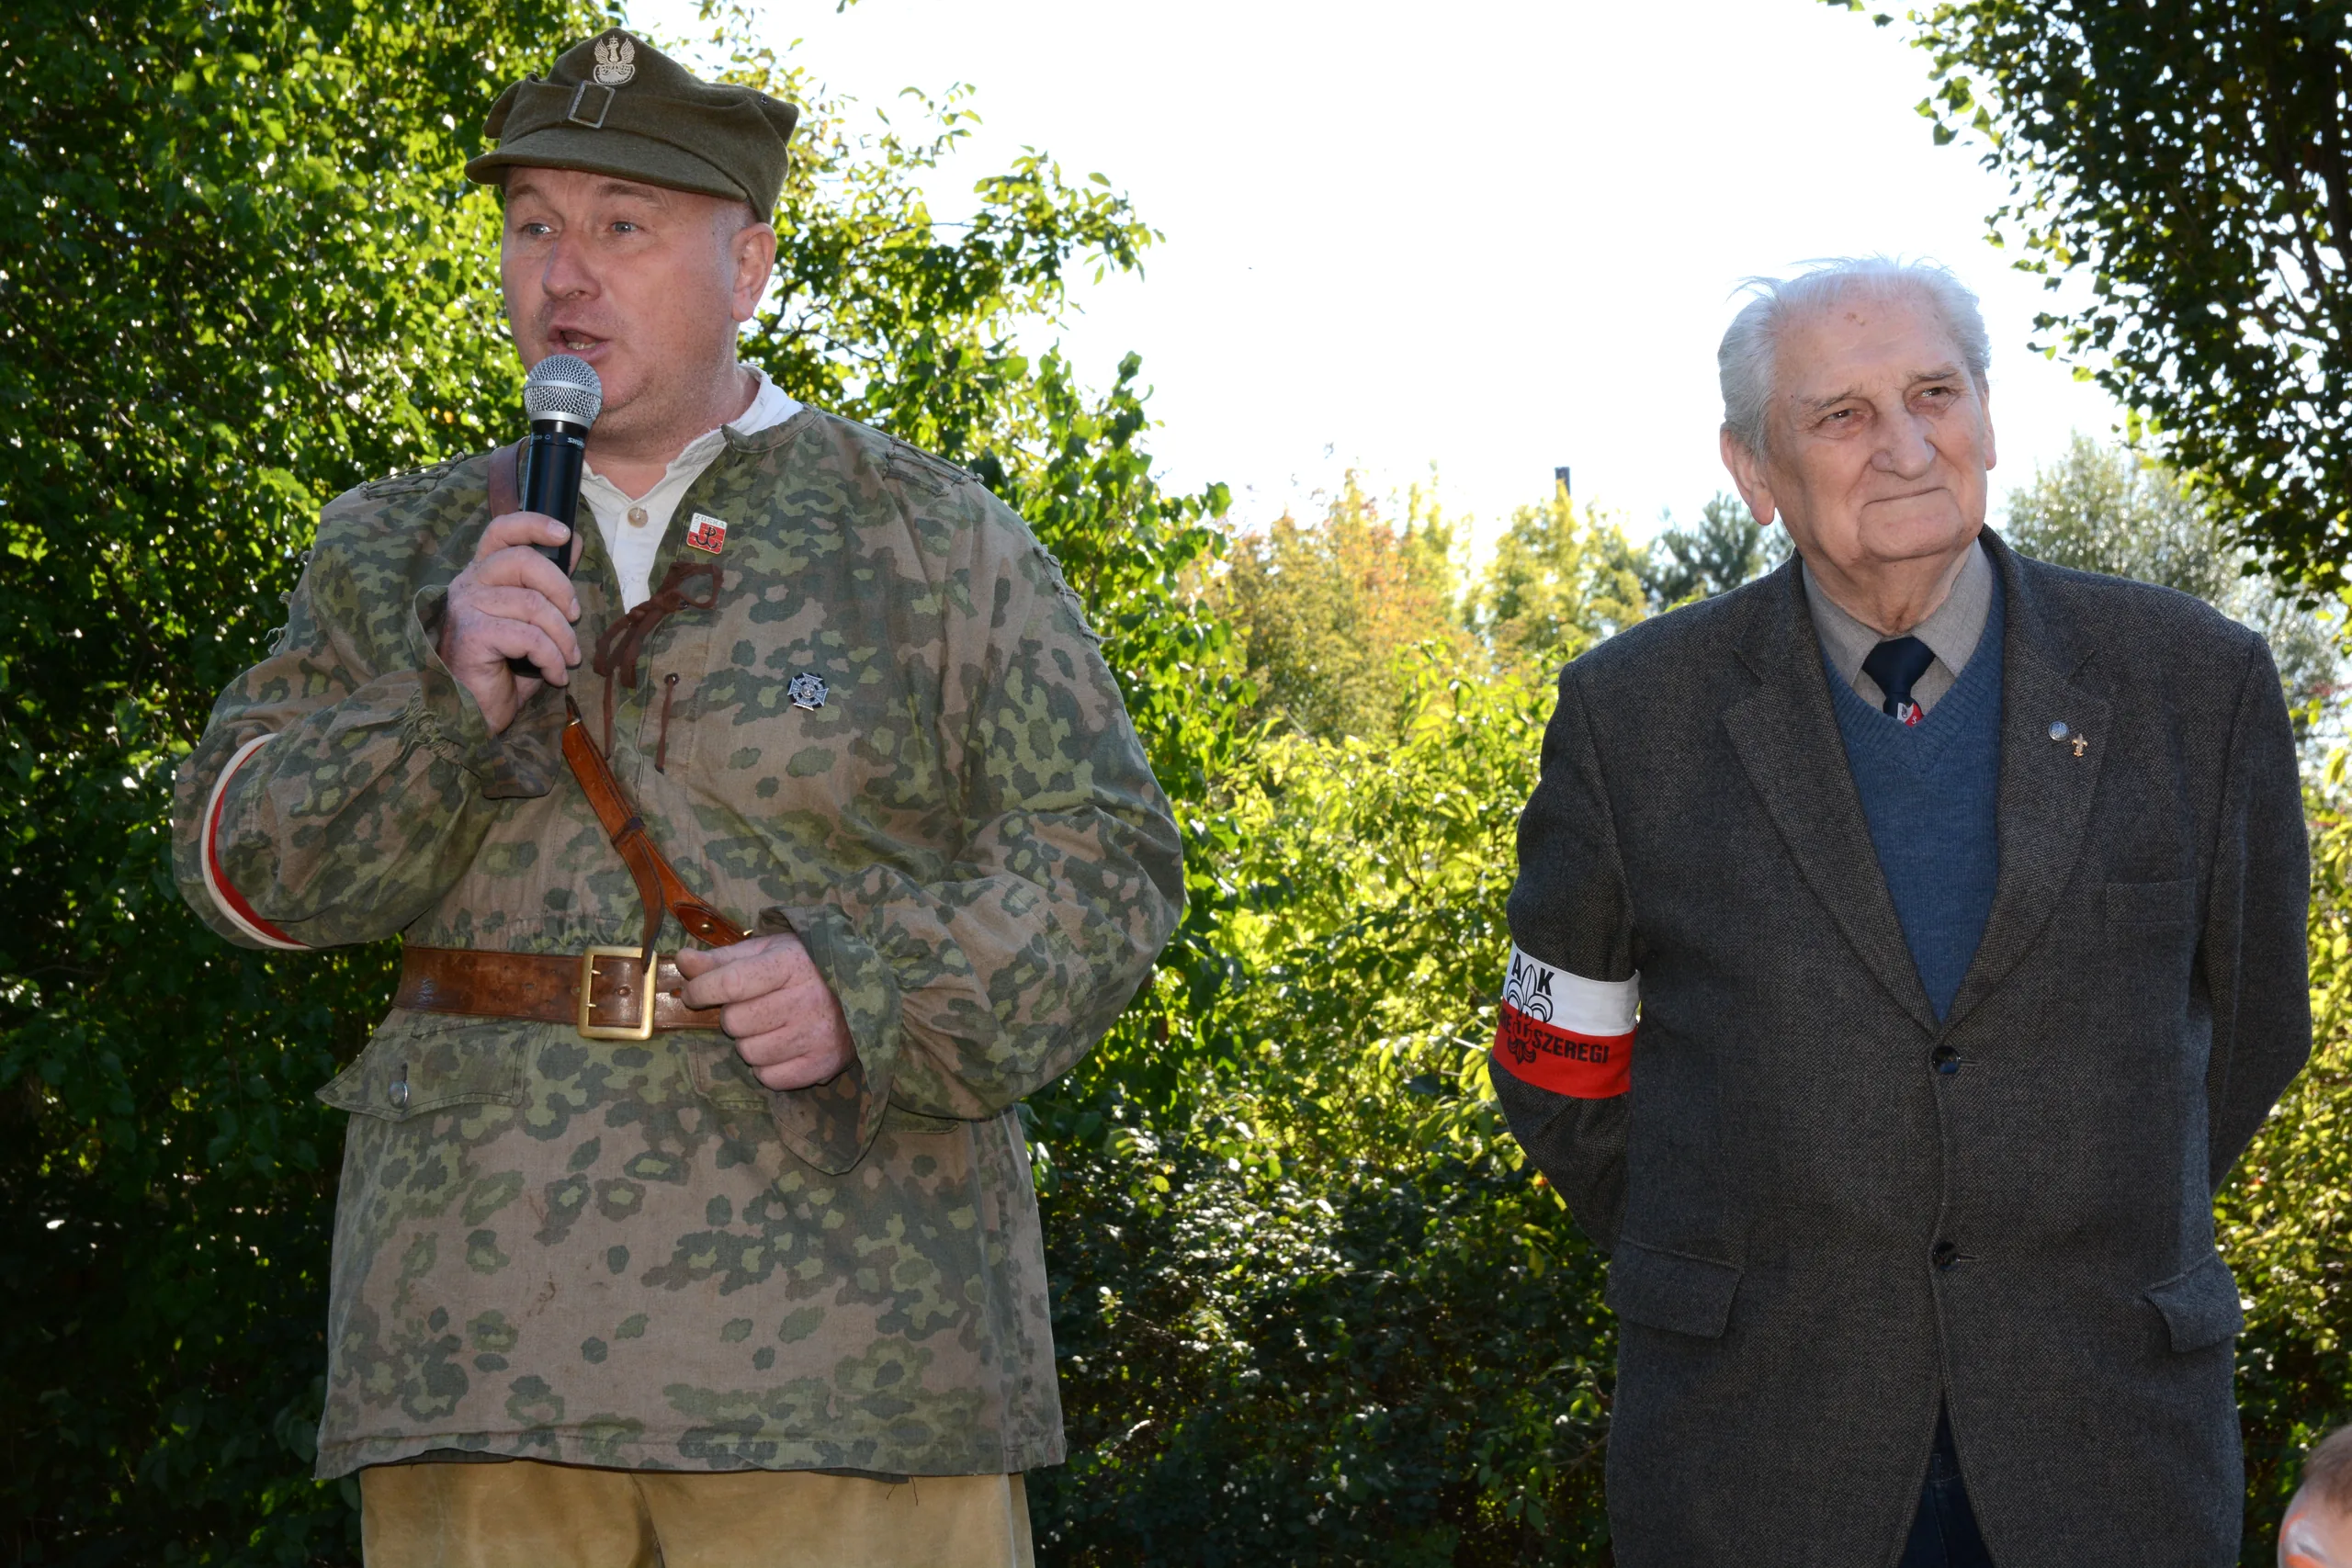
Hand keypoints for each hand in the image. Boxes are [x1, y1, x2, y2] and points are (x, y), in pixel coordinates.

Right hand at [437, 512, 582, 733]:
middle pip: (523, 561)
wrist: (474, 713)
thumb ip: (548, 583)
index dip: (534, 524)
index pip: (501, 530)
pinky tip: (554, 675)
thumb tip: (573, 543)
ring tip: (568, 659)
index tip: (565, 534)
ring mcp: (465, 609)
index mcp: (482, 575)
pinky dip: (552, 658)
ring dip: (563, 636)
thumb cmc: (504, 668)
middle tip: (576, 618)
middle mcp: (468, 585)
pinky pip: (528, 636)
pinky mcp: (471, 636)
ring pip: (532, 604)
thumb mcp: (533, 620)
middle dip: (562, 589)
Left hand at [675, 933, 857, 1090]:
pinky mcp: (823, 1064)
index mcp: (791, 964)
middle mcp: (808, 998)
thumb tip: (681, 961)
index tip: (694, 993)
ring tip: (771, 1027)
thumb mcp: (766, 953)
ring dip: (750, 1042)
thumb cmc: (804, 970)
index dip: (702, 990)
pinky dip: (767, 1067)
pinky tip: (782, 1047)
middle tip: (753, 1007)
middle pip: (735, 1022)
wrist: (863, 995)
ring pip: (749, 1052)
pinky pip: (769, 1077)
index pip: (730, 982)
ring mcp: (817, 1034)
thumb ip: (721, 959)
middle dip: (734, 1016)